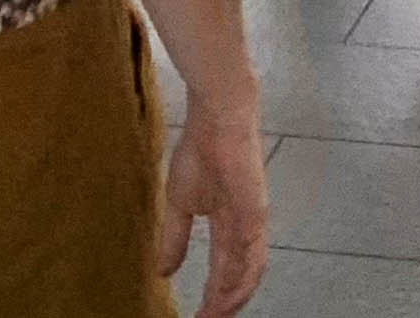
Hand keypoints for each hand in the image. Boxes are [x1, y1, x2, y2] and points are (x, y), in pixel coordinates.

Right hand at [160, 97, 268, 317]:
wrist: (215, 120)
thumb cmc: (200, 152)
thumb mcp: (179, 203)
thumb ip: (175, 238)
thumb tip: (164, 271)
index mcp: (229, 225)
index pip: (224, 270)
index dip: (213, 297)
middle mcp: (245, 228)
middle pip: (241, 278)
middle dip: (226, 306)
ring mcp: (253, 221)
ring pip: (250, 272)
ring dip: (234, 299)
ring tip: (216, 316)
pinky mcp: (255, 212)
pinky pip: (251, 255)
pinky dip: (239, 279)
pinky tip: (226, 294)